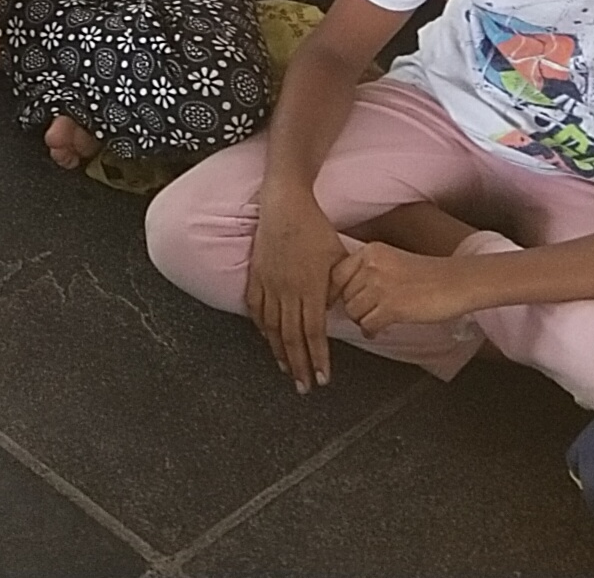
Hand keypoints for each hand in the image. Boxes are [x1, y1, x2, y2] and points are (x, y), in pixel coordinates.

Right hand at [245, 202, 349, 388]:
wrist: (285, 205)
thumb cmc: (316, 228)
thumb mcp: (337, 257)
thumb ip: (337, 287)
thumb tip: (334, 311)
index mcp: (310, 288)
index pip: (314, 333)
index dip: (318, 358)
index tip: (322, 378)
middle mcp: (287, 290)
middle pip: (292, 337)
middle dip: (299, 365)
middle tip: (304, 388)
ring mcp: (268, 284)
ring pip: (272, 327)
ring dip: (279, 352)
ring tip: (286, 370)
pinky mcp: (256, 275)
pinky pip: (256, 308)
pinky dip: (260, 327)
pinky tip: (266, 338)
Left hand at [333, 240, 478, 331]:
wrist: (458, 282)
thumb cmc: (429, 274)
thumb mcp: (391, 260)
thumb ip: (367, 271)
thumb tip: (343, 292)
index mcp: (370, 251)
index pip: (336, 274)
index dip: (335, 292)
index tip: (337, 301)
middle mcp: (371, 266)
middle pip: (344, 295)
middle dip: (354, 307)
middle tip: (366, 313)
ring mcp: (380, 286)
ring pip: (353, 312)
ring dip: (363, 320)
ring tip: (376, 320)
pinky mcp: (391, 307)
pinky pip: (367, 325)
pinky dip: (371, 331)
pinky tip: (379, 330)